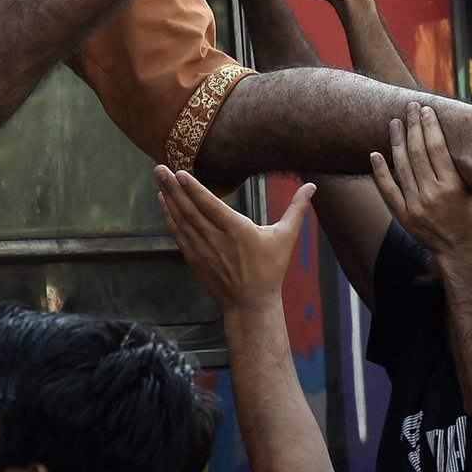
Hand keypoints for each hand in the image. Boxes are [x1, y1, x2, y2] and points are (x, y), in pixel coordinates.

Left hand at [155, 166, 314, 310]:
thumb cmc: (270, 270)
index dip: (194, 189)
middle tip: (159, 167)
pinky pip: (178, 233)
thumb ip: (297, 209)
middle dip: (173, 187)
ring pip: (181, 219)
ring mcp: (202, 250)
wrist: (251, 304)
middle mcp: (216, 239)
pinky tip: (163, 200)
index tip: (181, 172)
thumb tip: (312, 185)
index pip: (211, 206)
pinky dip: (169, 216)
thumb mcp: (286, 238)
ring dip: (168, 197)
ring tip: (158, 177)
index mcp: (237, 231)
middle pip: (190, 209)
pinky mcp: (194, 258)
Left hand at [370, 104, 471, 260]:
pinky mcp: (405, 217)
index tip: (425, 109)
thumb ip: (463, 168)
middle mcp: (434, 195)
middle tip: (409, 107)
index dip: (429, 126)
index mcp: (454, 186)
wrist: (463, 253)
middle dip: (413, 126)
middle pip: (417, 153)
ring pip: (401, 167)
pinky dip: (380, 172)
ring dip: (396, 142)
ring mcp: (417, 207)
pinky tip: (374, 154)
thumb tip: (452, 136)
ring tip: (394, 123)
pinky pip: (388, 190)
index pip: (437, 148)